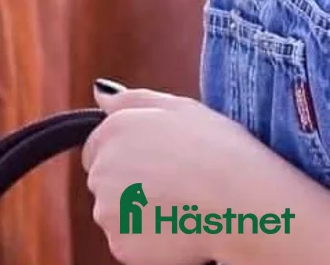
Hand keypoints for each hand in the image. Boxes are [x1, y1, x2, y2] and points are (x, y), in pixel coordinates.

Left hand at [82, 85, 275, 262]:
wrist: (242, 205)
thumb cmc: (220, 152)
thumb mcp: (179, 108)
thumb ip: (132, 100)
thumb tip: (99, 94)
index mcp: (113, 131)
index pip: (97, 149)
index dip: (127, 159)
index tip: (157, 168)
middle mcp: (102, 169)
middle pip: (105, 183)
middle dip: (130, 187)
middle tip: (173, 189)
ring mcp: (108, 209)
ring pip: (117, 216)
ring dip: (139, 216)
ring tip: (180, 209)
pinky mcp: (121, 244)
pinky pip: (129, 244)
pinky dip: (149, 243)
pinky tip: (178, 231)